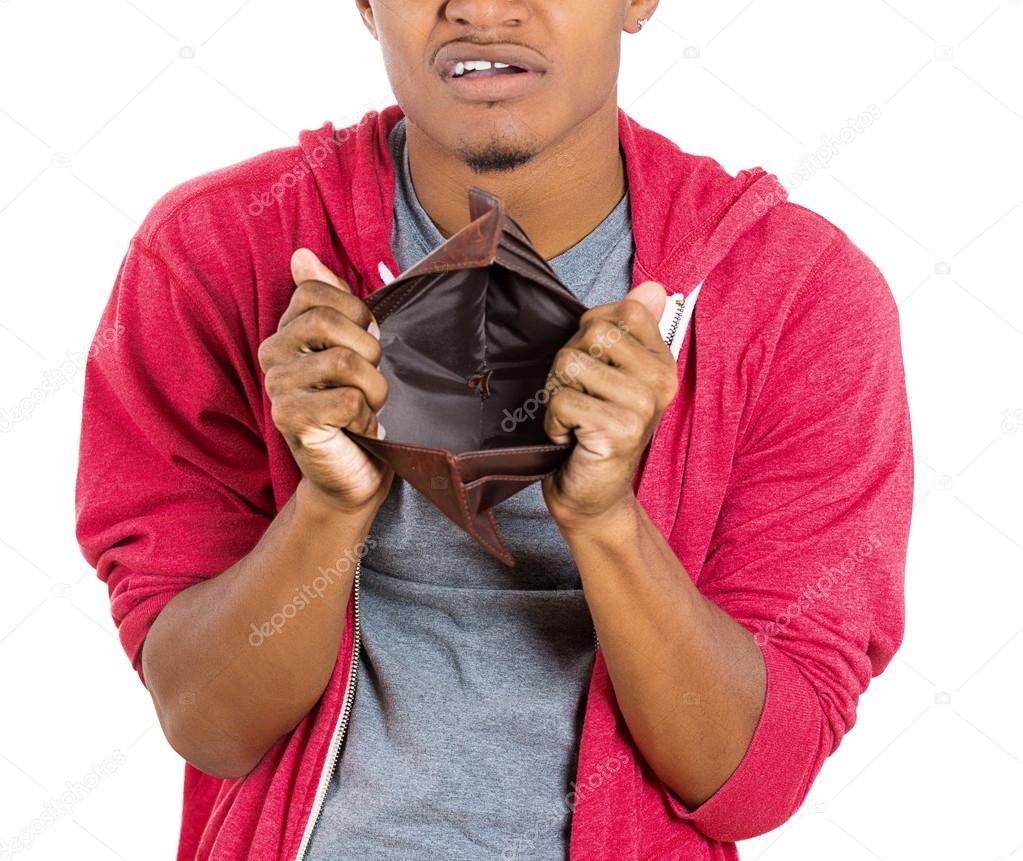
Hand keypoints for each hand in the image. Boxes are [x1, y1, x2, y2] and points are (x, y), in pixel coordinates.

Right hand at [258, 248, 392, 513]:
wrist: (355, 474)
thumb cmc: (358, 409)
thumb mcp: (353, 349)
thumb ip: (332, 302)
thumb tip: (301, 255)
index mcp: (286, 332)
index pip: (315, 291)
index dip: (355, 311)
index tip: (366, 341)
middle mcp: (272, 356)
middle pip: (326, 321)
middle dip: (368, 348)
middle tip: (371, 378)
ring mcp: (278, 389)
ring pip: (343, 362)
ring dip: (374, 387)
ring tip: (369, 406)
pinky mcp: (291, 421)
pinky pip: (346, 399)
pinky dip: (366, 416)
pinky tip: (360, 429)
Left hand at [541, 281, 677, 531]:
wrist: (592, 495)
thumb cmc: (594, 431)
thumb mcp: (611, 374)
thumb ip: (628, 330)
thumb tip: (652, 286)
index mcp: (662, 363)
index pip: (622, 311)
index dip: (590, 335)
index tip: (596, 371)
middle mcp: (660, 381)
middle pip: (591, 331)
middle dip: (569, 365)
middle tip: (581, 400)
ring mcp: (642, 405)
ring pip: (569, 363)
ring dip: (558, 393)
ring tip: (576, 419)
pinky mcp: (620, 430)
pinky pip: (561, 400)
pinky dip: (554, 422)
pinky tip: (572, 440)